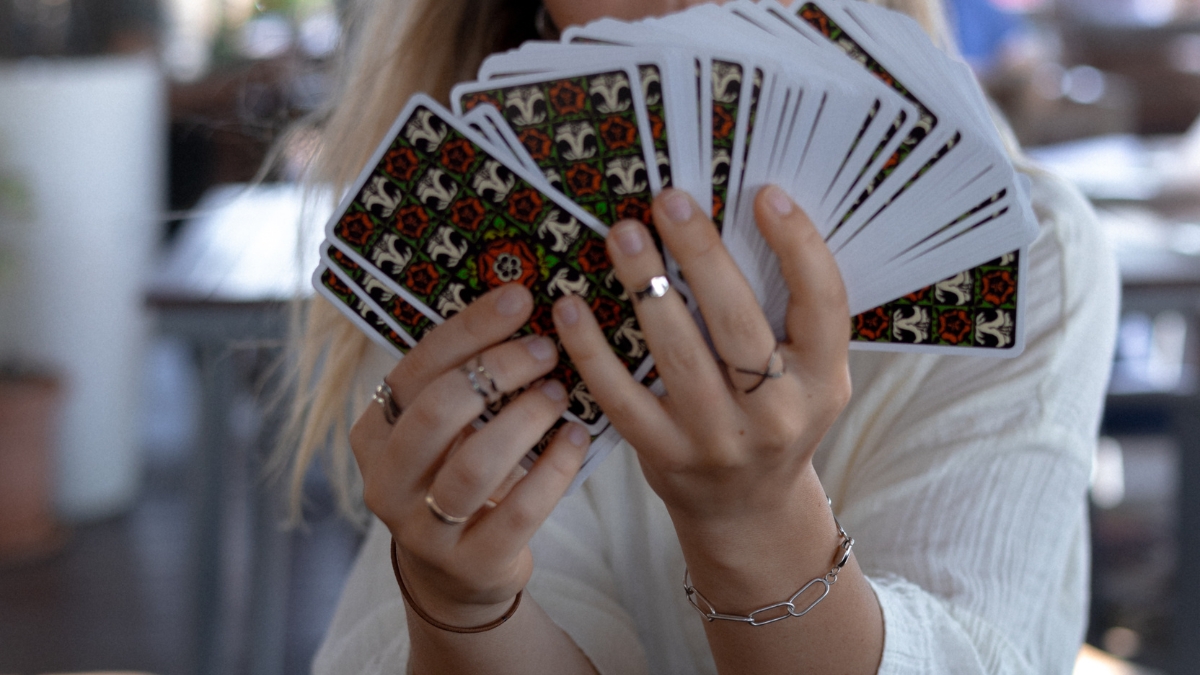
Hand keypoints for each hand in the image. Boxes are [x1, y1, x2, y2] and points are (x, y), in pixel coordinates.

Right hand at [349, 285, 590, 626]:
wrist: (457, 572)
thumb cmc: (456, 476)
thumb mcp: (445, 432)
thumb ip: (464, 382)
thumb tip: (522, 305)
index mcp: (375, 433)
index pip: (416, 368)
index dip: (469, 328)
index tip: (519, 297)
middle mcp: (386, 481)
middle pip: (436, 411)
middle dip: (496, 370)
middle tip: (545, 348)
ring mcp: (423, 529)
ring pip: (474, 464)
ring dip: (525, 419)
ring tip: (558, 392)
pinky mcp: (469, 563)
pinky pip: (516, 512)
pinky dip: (553, 470)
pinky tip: (576, 438)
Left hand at [552, 186, 850, 541]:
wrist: (748, 511)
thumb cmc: (775, 418)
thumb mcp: (809, 374)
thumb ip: (785, 313)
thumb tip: (737, 219)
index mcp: (823, 379)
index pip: (823, 303)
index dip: (798, 245)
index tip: (764, 194)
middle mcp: (778, 413)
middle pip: (739, 322)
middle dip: (701, 255)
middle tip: (669, 201)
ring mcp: (718, 439)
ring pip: (679, 355)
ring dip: (644, 288)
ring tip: (622, 234)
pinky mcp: (664, 455)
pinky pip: (621, 396)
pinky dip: (592, 350)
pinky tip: (572, 308)